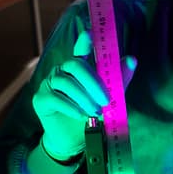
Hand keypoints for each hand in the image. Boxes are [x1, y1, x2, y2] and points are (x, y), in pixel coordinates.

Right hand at [32, 30, 135, 160]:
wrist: (75, 139)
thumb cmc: (92, 114)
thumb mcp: (110, 98)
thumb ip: (119, 80)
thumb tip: (132, 59)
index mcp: (79, 69)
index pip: (80, 49)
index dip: (84, 41)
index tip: (90, 33)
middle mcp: (62, 71)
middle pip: (75, 65)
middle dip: (93, 82)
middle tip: (106, 100)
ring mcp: (49, 83)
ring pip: (66, 83)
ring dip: (84, 98)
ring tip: (95, 112)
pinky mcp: (40, 99)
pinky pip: (55, 98)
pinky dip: (71, 107)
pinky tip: (81, 115)